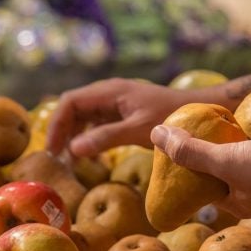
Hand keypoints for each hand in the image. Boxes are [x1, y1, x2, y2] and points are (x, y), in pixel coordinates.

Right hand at [46, 78, 190, 156]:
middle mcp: (109, 93)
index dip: (57, 124)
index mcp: (109, 91)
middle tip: (58, 158)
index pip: (70, 102)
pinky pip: (97, 121)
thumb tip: (73, 149)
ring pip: (84, 115)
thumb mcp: (138, 130)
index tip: (54, 149)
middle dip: (63, 131)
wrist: (196, 109)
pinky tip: (90, 155)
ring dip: (74, 134)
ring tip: (71, 159)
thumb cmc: (170, 116)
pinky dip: (89, 136)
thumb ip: (106, 138)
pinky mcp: (123, 112)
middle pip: (73, 108)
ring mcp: (115, 101)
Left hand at [150, 125, 250, 219]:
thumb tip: (155, 134)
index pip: (203, 186)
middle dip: (217, 156)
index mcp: (233, 203)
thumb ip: (192, 151)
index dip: (190, 166)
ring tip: (235, 124)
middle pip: (227, 175)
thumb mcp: (225, 160)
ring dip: (243, 149)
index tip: (183, 143)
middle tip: (207, 128)